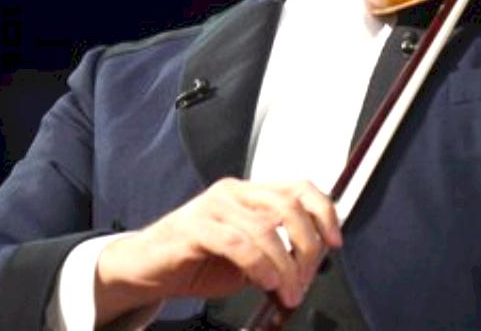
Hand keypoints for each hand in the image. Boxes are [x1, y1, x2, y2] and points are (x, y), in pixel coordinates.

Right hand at [94, 178, 341, 324]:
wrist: (145, 268)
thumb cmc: (197, 261)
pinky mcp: (194, 227)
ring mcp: (213, 206)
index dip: (324, 211)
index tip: (335, 242)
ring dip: (284, 266)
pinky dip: (259, 264)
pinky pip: (238, 243)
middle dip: (307, 246)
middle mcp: (234, 191)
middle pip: (288, 206)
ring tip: (287, 292)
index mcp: (250, 193)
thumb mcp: (246, 258)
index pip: (299, 187)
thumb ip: (275, 254)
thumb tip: (307, 267)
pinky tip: (264, 282)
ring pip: (266, 228)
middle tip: (305, 281)